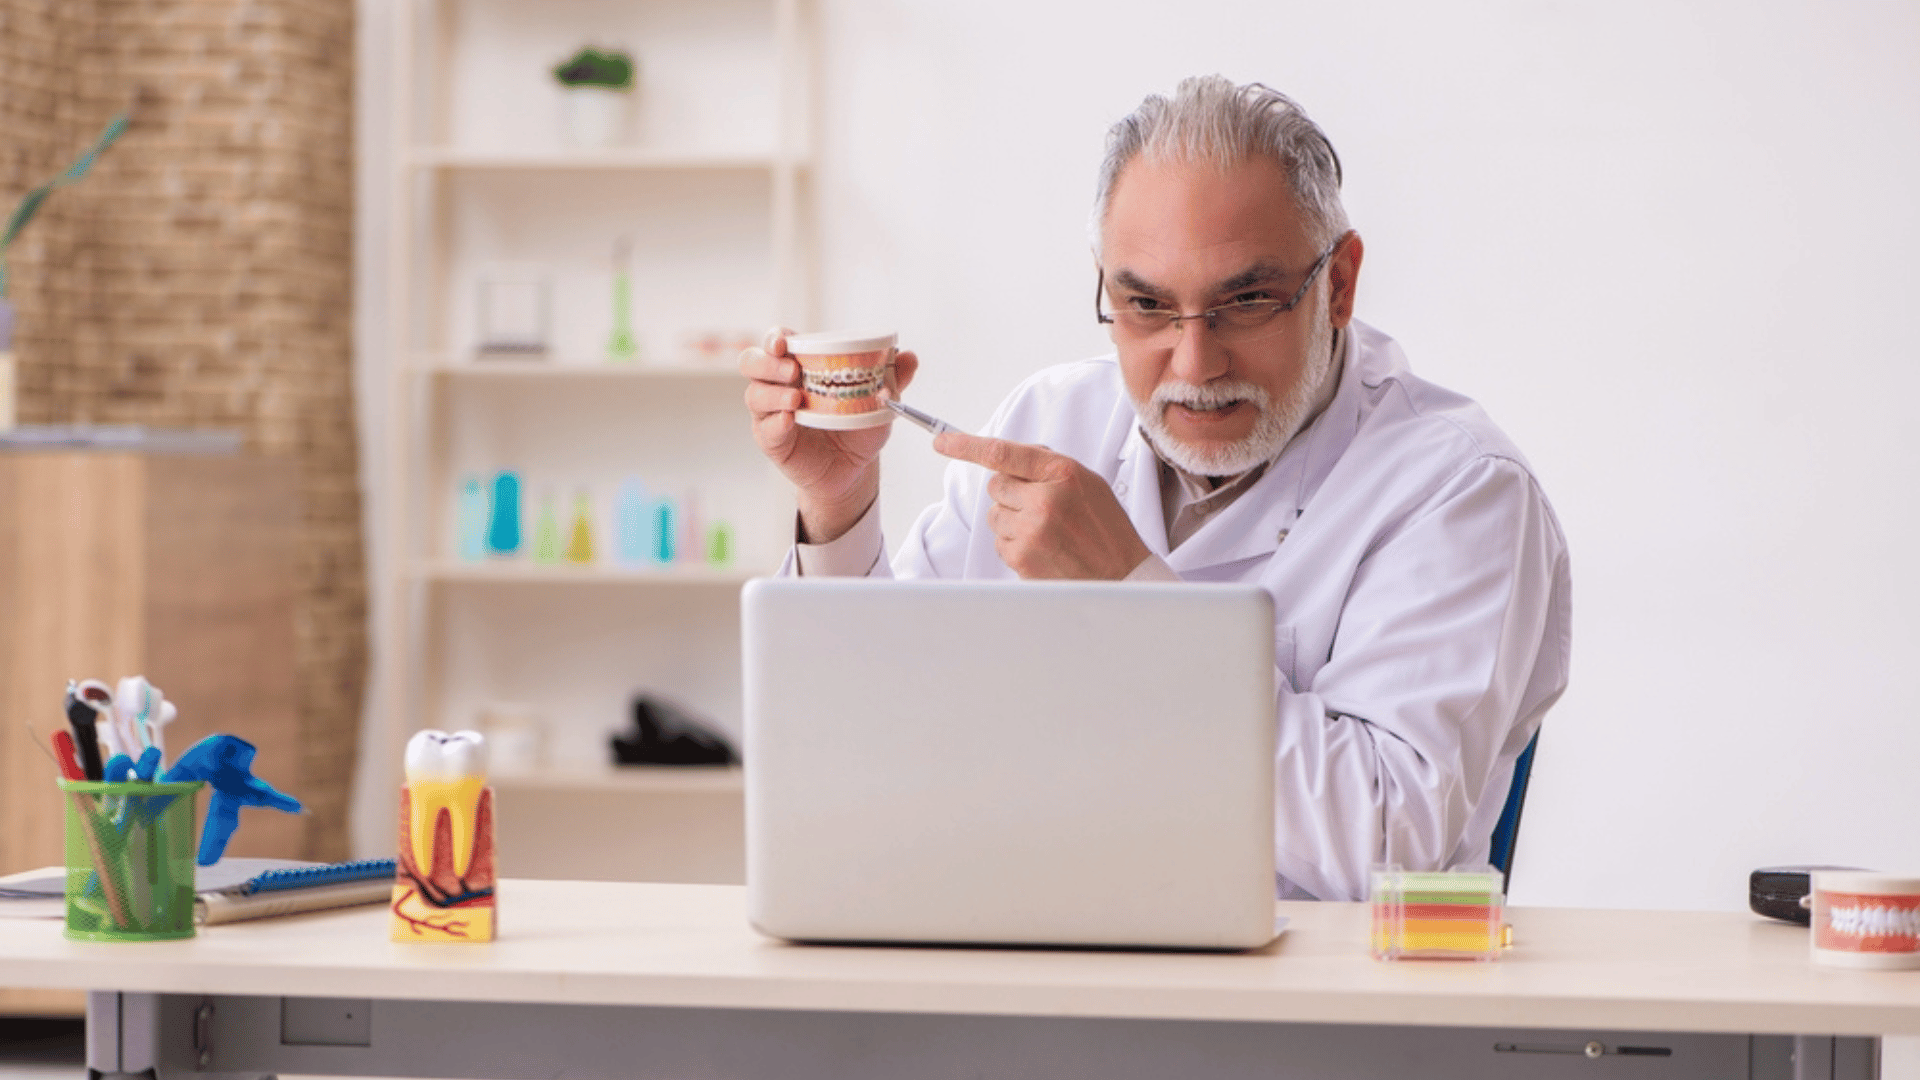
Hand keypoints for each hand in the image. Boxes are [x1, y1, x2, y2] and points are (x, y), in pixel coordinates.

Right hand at [741, 327, 918, 542]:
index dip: (775, 337)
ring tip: (796, 398)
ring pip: (755, 394)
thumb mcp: (879, 401)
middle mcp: (779, 385)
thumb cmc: (858, 427)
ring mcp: (771, 413)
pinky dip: (775, 422)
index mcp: (800, 366)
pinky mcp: (772, 440)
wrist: (855, 469)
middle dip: (767, 362)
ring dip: (772, 393)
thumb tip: (909, 356)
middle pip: (752, 362)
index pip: (777, 342)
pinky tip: (789, 420)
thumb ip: (893, 378)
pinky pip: (765, 429)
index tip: (785, 341)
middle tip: (792, 370)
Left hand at [934, 431, 1150, 579]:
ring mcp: (1031, 531)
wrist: (1122, 574)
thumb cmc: (1105, 526)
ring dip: (1013, 521)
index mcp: (1061, 473)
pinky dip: (1015, 544)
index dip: (966, 445)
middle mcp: (1044, 499)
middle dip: (1011, 494)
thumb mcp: (1087, 481)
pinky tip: (1043, 550)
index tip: (942, 442)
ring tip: (1046, 532)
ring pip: (995, 515)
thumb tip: (1006, 458)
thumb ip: (1046, 466)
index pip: (1003, 452)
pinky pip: (999, 542)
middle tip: (1042, 508)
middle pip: (995, 485)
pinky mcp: (1022, 558)